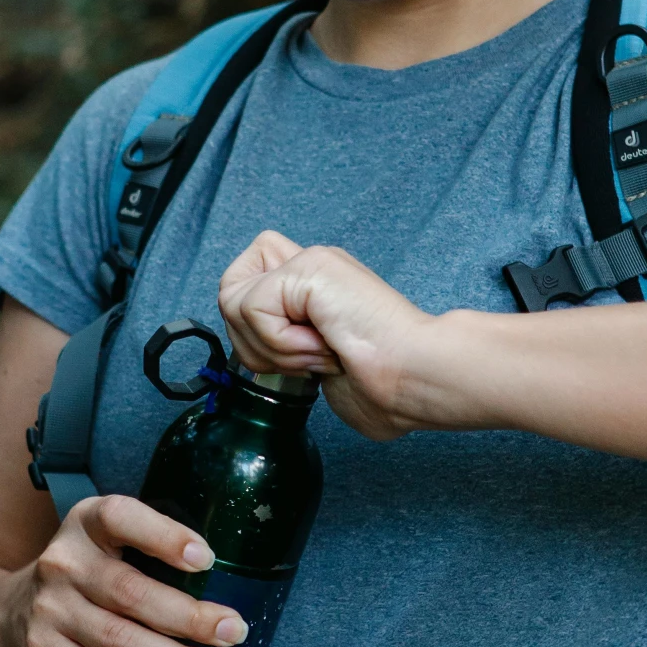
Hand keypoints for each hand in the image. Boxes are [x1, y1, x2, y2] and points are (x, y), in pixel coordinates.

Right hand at [0, 495, 246, 646]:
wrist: (13, 612)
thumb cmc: (89, 575)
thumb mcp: (108, 543)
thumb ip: (152, 553)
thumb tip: (226, 592)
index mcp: (87, 522)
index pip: (122, 518)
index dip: (164, 537)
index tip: (207, 560)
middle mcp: (63, 560)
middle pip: (130, 592)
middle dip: (189, 618)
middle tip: (234, 632)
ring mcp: (49, 608)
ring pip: (118, 640)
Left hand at [217, 231, 437, 439]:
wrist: (417, 378)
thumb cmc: (387, 385)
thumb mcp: (322, 367)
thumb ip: (291, 350)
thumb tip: (261, 362)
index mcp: (316, 287)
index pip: (246, 281)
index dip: (251, 324)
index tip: (294, 355)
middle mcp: (311, 266)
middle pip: (228, 289)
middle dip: (252, 341)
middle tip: (303, 359)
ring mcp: (310, 262)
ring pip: (233, 301)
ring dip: (272, 347)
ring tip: (318, 355)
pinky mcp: (309, 266)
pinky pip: (253, 308)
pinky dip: (281, 342)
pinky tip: (322, 349)